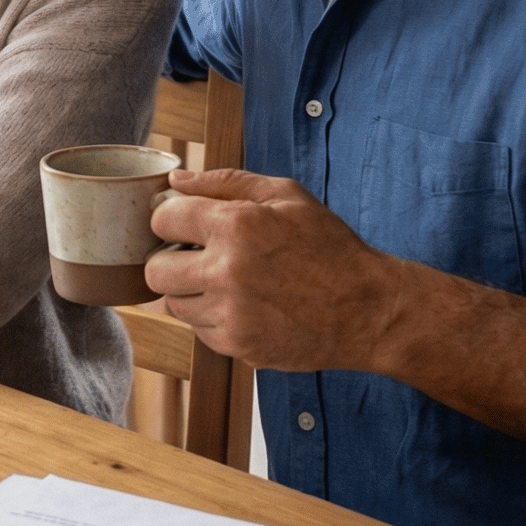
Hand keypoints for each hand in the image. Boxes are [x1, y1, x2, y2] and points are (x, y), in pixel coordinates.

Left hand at [144, 169, 402, 371]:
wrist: (370, 310)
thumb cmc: (330, 247)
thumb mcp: (287, 196)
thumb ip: (226, 181)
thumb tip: (176, 178)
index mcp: (236, 226)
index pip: (162, 219)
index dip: (171, 220)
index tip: (185, 225)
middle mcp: (227, 272)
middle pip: (155, 271)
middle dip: (170, 261)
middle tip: (197, 258)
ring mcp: (231, 315)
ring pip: (173, 305)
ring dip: (191, 293)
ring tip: (227, 284)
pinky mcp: (239, 347)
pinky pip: (200, 331)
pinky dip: (213, 319)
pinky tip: (245, 306)